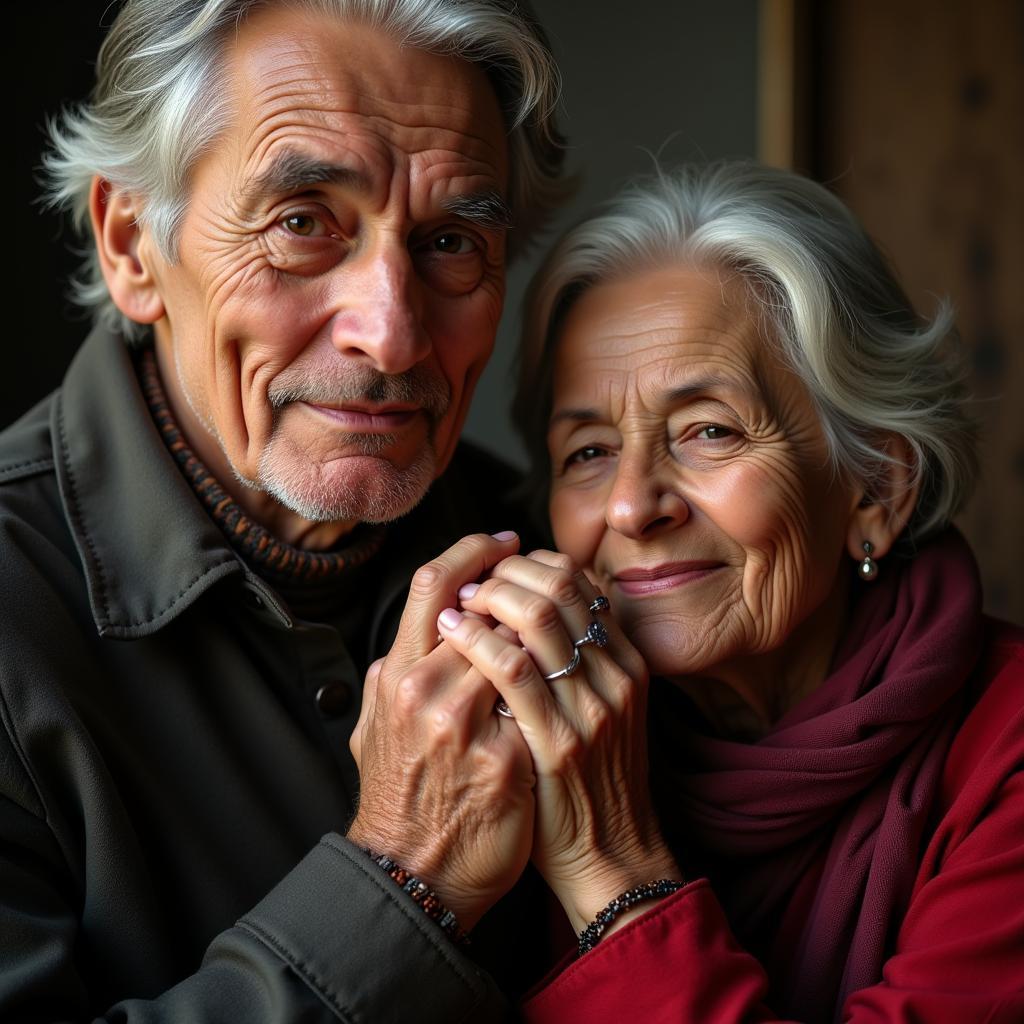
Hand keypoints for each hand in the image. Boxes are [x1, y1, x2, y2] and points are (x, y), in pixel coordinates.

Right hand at [347, 533, 535, 929]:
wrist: (415, 875)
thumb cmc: (399, 796)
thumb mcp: (376, 728)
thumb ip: (392, 675)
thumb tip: (419, 630)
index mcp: (396, 676)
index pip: (434, 585)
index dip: (473, 551)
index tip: (502, 541)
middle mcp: (426, 693)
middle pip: (490, 605)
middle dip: (522, 584)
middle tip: (545, 570)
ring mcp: (467, 728)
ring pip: (524, 643)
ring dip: (548, 624)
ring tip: (563, 616)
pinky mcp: (506, 761)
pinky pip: (541, 699)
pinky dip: (560, 674)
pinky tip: (572, 668)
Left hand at [437, 550, 680, 933]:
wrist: (608, 856)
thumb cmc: (590, 780)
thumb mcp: (602, 711)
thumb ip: (578, 663)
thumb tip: (530, 610)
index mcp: (627, 662)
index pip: (579, 581)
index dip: (532, 563)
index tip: (498, 568)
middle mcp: (616, 675)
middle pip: (561, 585)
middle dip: (507, 570)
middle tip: (473, 580)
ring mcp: (591, 707)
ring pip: (539, 615)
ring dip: (489, 595)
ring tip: (458, 601)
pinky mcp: (559, 741)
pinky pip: (514, 668)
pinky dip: (477, 638)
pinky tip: (451, 629)